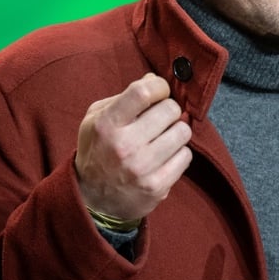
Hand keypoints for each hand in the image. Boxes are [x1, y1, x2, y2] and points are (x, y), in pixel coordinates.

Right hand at [74, 73, 191, 221]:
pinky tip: (165, 156)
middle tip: (160, 118)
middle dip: (169, 110)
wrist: (93, 200)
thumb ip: (124, 97)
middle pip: (170, 110)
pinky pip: (186, 157)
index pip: (143, 92)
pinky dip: (179, 153)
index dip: (159, 86)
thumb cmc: (97, 150)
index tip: (160, 91)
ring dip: (176, 132)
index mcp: (106, 124)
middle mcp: (124, 146)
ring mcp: (142, 168)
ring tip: (163, 137)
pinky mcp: (157, 186)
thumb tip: (154, 79)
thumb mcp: (96, 119)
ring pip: (183, 132)